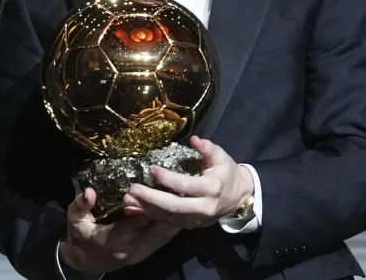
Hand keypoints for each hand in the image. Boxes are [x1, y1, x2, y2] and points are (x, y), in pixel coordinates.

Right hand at [60, 188, 180, 274]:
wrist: (85, 261)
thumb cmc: (81, 236)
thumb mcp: (75, 220)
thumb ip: (81, 206)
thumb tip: (89, 192)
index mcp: (110, 240)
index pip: (132, 225)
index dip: (144, 208)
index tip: (157, 190)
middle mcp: (129, 249)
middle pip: (154, 230)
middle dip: (167, 212)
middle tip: (182, 192)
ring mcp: (140, 253)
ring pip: (162, 236)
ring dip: (174, 219)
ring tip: (187, 198)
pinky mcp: (147, 252)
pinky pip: (163, 239)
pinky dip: (173, 226)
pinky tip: (183, 212)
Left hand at [121, 136, 253, 228]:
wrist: (238, 198)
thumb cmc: (227, 173)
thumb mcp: (221, 157)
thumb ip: (207, 148)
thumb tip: (194, 139)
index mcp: (211, 189)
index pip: (185, 185)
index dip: (167, 179)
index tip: (151, 169)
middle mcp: (203, 207)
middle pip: (173, 206)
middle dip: (151, 198)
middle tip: (132, 188)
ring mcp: (195, 219)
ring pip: (167, 217)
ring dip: (145, 209)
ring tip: (127, 199)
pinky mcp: (189, 225)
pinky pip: (166, 223)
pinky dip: (148, 216)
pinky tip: (132, 210)